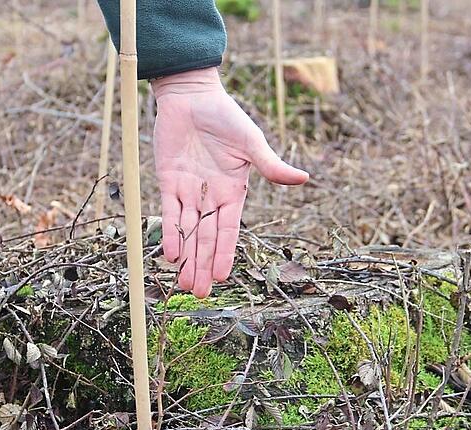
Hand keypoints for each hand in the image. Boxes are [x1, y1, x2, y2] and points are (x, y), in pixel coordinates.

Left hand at [152, 67, 308, 297]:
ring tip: (184, 284)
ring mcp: (188, 190)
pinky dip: (169, 233)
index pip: (227, 229)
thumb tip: (303, 179)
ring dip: (186, 257)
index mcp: (233, 190)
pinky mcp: (167, 181)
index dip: (224, 253)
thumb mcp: (250, 141)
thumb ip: (270, 164)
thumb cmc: (225, 115)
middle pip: (205, 237)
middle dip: (202, 265)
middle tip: (198, 293)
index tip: (221, 277)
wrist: (190, 95)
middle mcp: (210, 196)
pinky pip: (168, 212)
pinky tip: (170, 255)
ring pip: (186, 231)